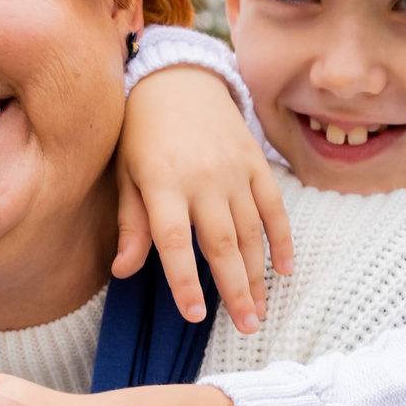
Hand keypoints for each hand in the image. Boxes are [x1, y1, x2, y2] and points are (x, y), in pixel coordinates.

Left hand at [116, 64, 293, 331]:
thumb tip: (121, 272)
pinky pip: (273, 207)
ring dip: (258, 275)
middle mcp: (202, 178)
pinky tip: (284, 270)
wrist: (177, 78)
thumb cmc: (141, 133)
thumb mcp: (125, 174)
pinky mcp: (255, 162)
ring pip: (251, 232)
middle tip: (246, 327)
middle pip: (221, 244)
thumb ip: (131, 224)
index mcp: (163, 183)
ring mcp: (234, 170)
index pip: (174, 243)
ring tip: (259, 311)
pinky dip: (281, 239)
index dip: (185, 281)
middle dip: (235, 290)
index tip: (194, 315)